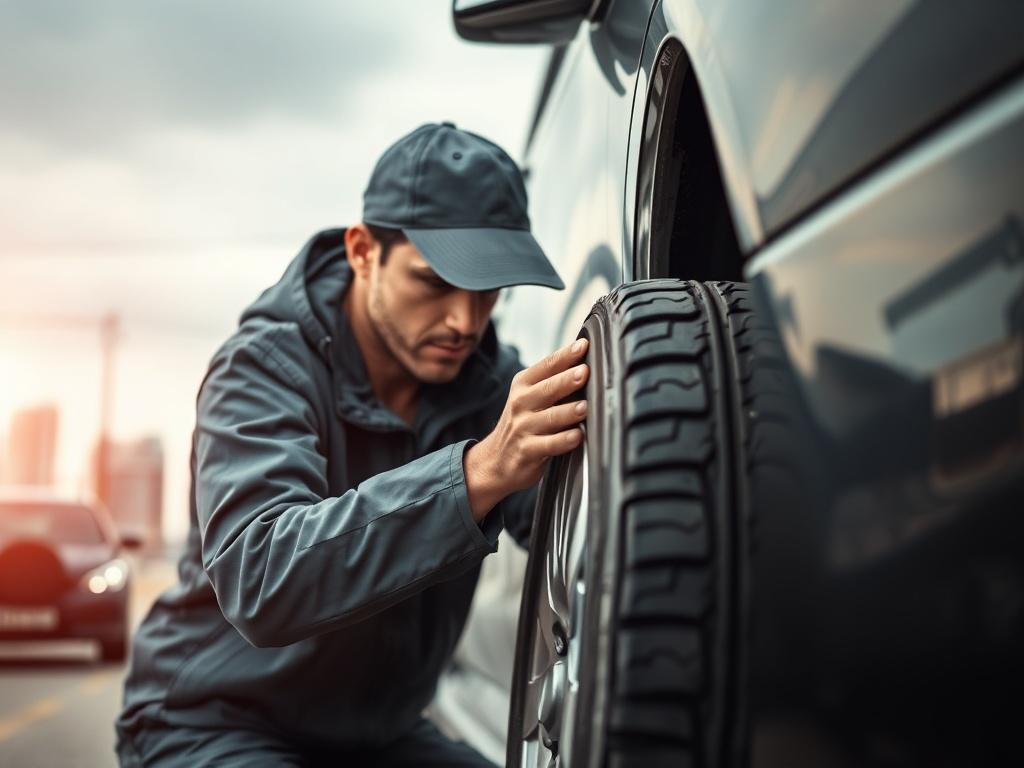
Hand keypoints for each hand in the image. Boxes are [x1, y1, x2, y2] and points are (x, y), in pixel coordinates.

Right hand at [464, 338, 589, 521]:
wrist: (496, 459)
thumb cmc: (523, 423)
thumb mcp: (530, 397)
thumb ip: (553, 382)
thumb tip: (587, 363)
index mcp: (523, 385)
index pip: (546, 366)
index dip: (565, 355)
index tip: (583, 346)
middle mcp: (521, 403)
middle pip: (547, 389)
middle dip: (567, 380)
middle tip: (585, 373)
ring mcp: (523, 427)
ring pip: (550, 417)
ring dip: (568, 412)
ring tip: (585, 407)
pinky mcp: (527, 451)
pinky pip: (549, 445)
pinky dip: (564, 441)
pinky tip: (577, 436)